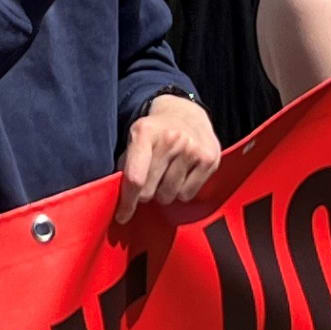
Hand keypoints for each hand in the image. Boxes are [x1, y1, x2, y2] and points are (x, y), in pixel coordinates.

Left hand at [116, 95, 221, 221]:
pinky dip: (181, 191)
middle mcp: (171, 139)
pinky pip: (187, 195)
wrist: (185, 113)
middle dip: (145, 193)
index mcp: (144, 132)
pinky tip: (181, 175)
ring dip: (163, 192)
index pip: (135, 177)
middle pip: (150, 190)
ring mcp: (192, 148)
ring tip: (166, 176)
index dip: (127, 202)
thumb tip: (120, 200)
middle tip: (149, 182)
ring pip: (169, 195)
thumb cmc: (154, 133)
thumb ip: (126, 165)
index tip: (122, 216)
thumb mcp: (134, 139)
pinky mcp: (209, 159)